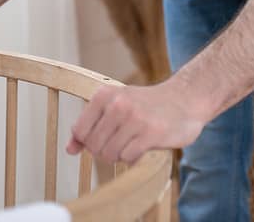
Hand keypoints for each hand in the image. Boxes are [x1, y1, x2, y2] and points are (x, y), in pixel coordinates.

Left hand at [66, 83, 205, 164]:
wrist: (184, 99)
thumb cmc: (144, 105)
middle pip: (93, 146)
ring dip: (120, 154)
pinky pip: (128, 158)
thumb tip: (69, 149)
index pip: (79, 131)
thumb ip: (89, 126)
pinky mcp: (152, 134)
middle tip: (120, 141)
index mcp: (104, 95)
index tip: (103, 137)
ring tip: (132, 142)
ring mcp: (135, 119)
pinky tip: (143, 146)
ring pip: (110, 154)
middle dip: (104, 150)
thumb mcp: (113, 105)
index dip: (88, 141)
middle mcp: (118, 104)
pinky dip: (133, 158)